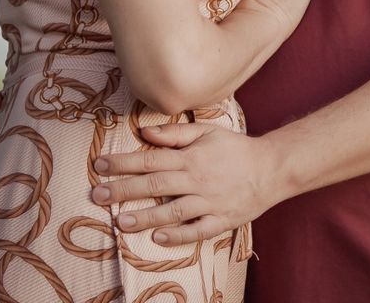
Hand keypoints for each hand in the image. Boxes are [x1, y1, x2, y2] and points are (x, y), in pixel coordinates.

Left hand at [90, 120, 284, 243]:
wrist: (272, 168)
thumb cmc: (236, 148)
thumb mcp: (208, 131)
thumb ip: (176, 132)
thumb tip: (145, 133)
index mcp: (191, 157)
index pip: (150, 159)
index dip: (123, 162)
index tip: (99, 166)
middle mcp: (197, 179)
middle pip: (155, 184)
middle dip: (123, 189)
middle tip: (97, 195)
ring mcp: (209, 202)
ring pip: (172, 211)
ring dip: (145, 216)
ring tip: (120, 222)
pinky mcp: (221, 220)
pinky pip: (197, 231)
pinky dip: (178, 236)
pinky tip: (158, 239)